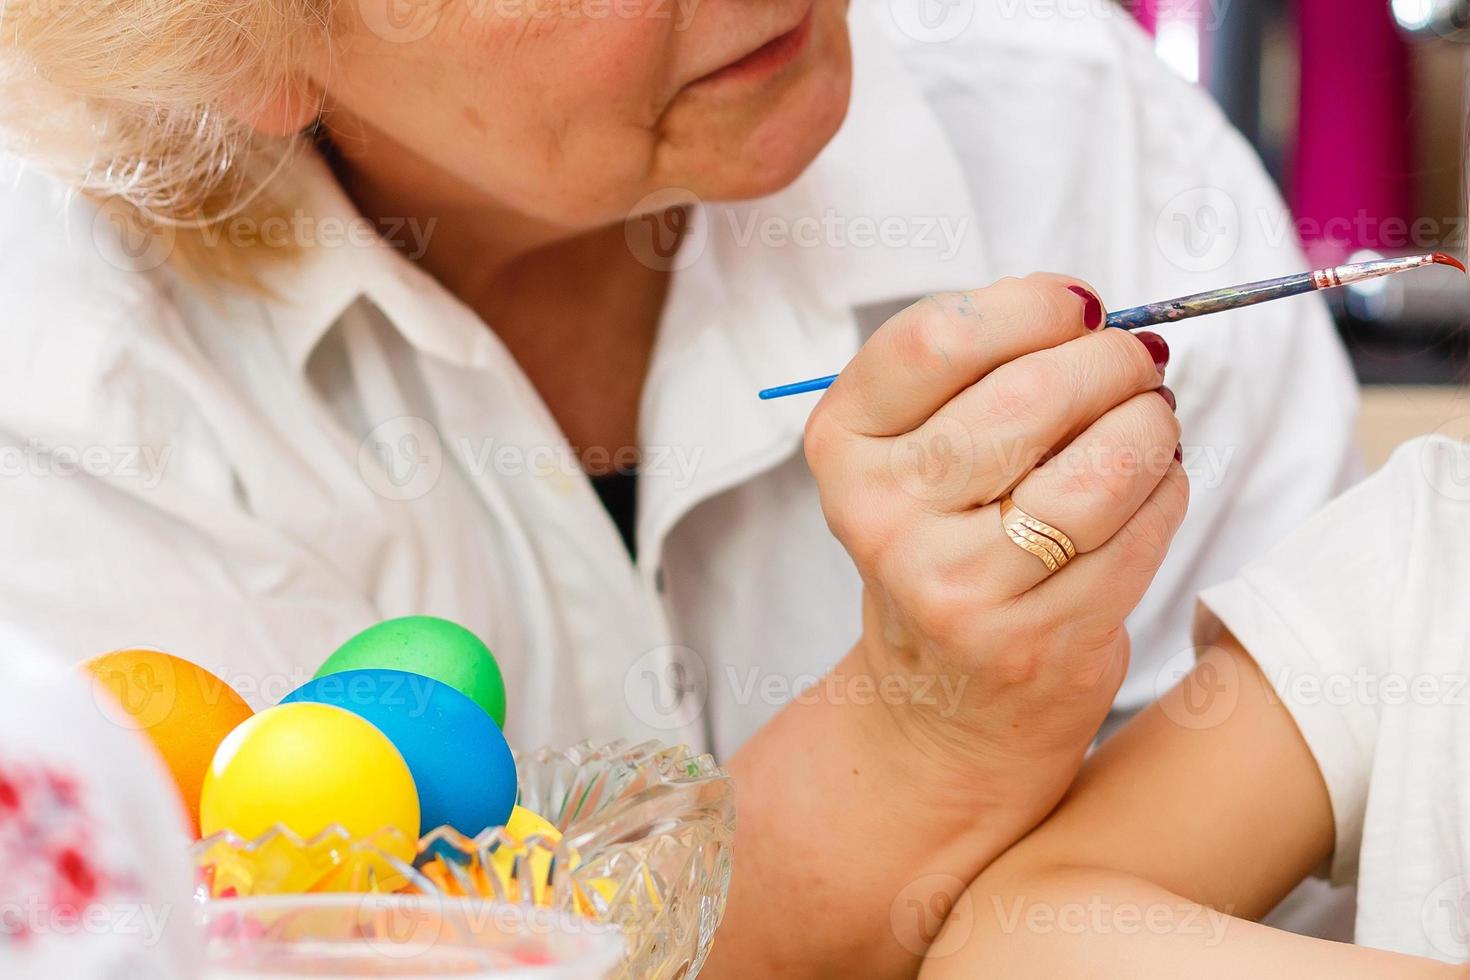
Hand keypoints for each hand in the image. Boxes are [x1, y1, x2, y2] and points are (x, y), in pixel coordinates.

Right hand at [804, 274, 1187, 803]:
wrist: (941, 696)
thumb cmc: (943, 541)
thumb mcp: (914, 450)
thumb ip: (977, 371)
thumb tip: (1090, 314)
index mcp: (844, 444)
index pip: (938, 337)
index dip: (1030, 304)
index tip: (1079, 307)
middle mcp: (881, 515)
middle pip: (1031, 393)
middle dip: (1112, 361)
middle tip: (1134, 365)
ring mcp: (953, 586)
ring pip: (1100, 467)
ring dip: (1151, 426)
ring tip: (1151, 423)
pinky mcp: (1030, 639)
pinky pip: (1138, 532)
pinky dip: (1165, 491)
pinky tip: (1149, 487)